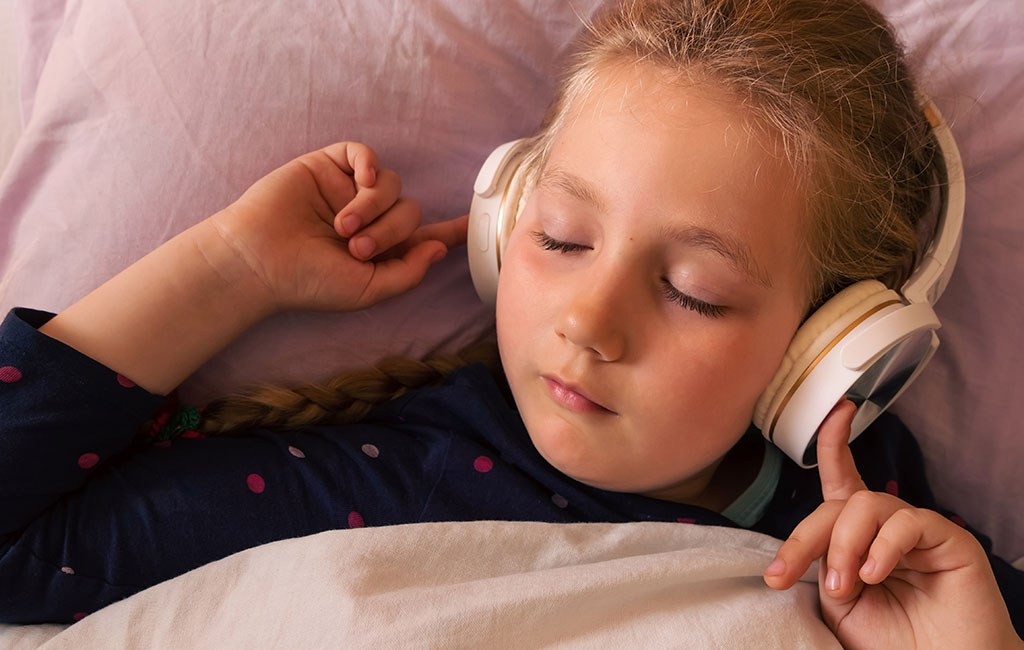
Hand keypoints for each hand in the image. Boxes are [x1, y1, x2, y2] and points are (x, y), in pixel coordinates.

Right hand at [202, 142, 467, 313]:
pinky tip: (361, 181)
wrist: (261, 259)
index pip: (424, 237)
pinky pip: (365, 155)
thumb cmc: (310, 282)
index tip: (478, 225)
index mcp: (382, 250)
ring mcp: (349, 191)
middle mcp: (370, 219)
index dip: (452, 231)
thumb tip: (439, 249)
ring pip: (392, 186)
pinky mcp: (329, 168)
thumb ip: (407, 272)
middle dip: (391, 230)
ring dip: (374, 207)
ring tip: (342, 228)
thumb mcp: (368, 290)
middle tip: (356, 247)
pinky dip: (369, 166)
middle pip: (410, 211)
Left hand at [763, 400, 1021, 649]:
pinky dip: (882, 547)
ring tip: (845, 586)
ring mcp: (918, 530)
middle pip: (839, 502)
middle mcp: (886, 526)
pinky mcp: (948, 539)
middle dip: (806, 537)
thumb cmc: (893, 642)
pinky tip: (874, 573)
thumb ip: (824, 567)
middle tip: (787, 574)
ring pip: (866, 506)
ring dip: (843, 545)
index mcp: (858, 536)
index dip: (834, 443)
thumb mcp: (840, 606)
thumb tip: (806, 546)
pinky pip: (906, 523)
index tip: (835, 413)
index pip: (842, 480)